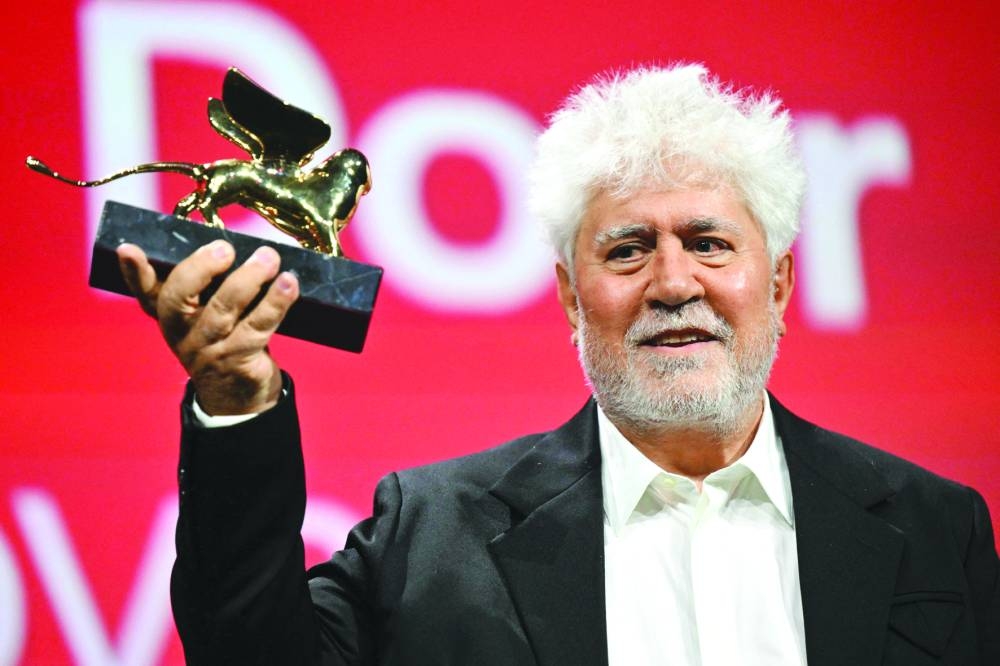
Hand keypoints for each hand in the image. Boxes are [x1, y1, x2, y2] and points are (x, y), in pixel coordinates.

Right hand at [116, 240, 298, 414]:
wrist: (237, 400)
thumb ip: (209, 287)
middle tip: (224, 247)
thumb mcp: (206, 317)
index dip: (134, 273)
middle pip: (179, 299)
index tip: (128, 249)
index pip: (145, 293)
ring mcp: (209, 350)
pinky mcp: (238, 362)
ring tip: (268, 257)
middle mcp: (183, 333)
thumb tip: (238, 242)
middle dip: (200, 268)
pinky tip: (289, 284)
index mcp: (170, 317)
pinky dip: (275, 302)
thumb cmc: (223, 341)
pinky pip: (258, 327)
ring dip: (248, 279)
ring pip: (223, 310)